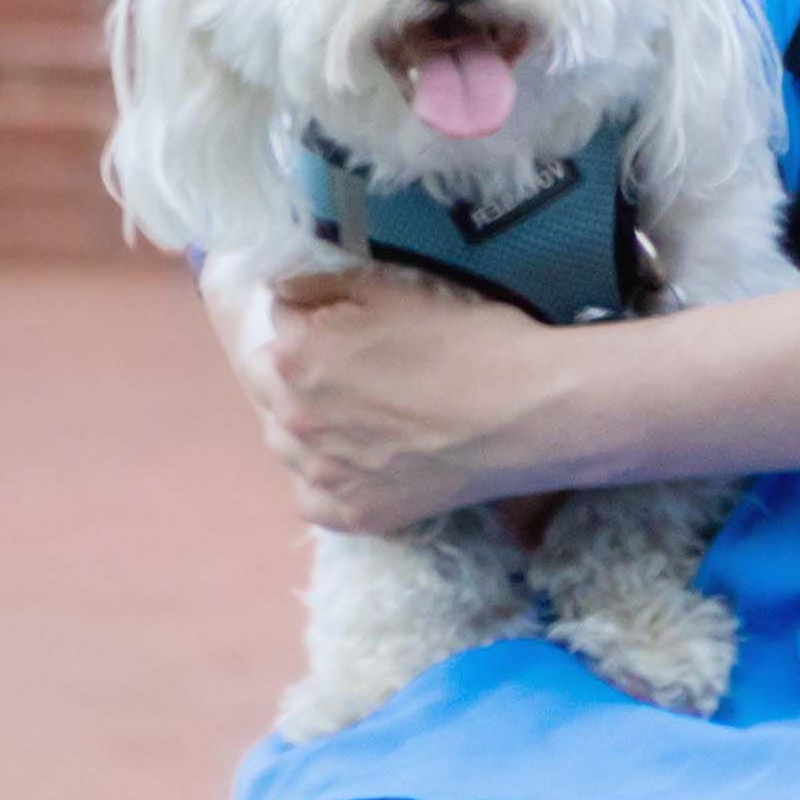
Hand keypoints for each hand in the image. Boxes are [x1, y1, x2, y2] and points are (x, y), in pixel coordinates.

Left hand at [209, 252, 585, 533]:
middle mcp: (294, 418)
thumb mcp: (399, 291)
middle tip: (355, 367)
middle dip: (298, 369)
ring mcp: (322, 473)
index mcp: (297, 356)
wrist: (531, 413)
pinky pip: (311, 496)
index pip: (278, 322)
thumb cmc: (471, 341)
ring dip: (306, 424)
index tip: (350, 320)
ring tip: (359, 415)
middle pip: (268, 385)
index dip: (315, 315)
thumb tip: (280, 291)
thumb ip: (325, 285)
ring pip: (285, 443)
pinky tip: (359, 463)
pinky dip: (326, 480)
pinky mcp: (353, 514)